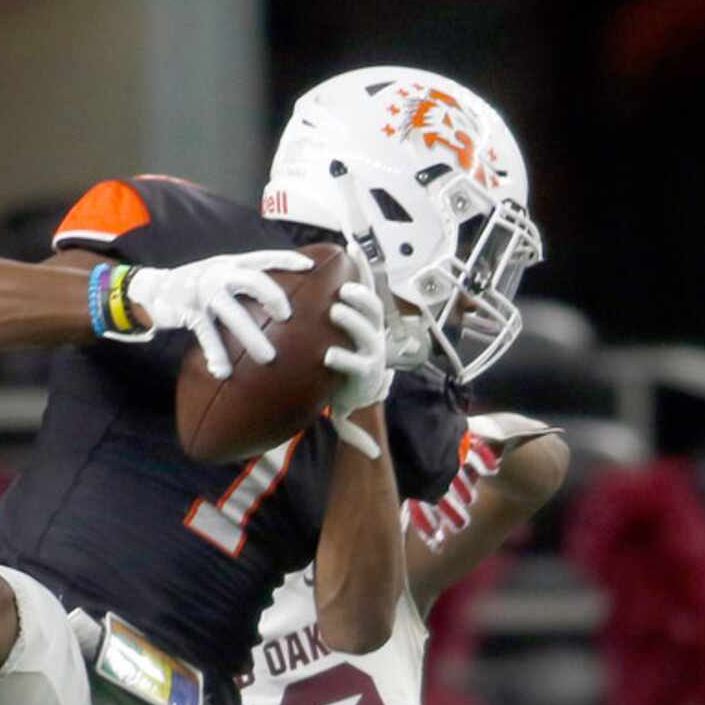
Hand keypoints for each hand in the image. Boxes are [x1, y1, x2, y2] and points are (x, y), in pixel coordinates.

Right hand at [125, 248, 312, 379]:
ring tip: (267, 358)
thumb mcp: (218, 275)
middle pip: (254, 281)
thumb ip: (242, 281)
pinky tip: (222, 372)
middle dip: (274, 298)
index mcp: (231, 263)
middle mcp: (220, 273)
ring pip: (234, 313)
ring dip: (252, 336)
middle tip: (287, 317)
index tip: (310, 266)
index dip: (287, 260)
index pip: (264, 257)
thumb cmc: (194, 287)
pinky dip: (216, 354)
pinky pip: (207, 335)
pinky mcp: (189, 310)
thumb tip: (273, 299)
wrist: (154, 289)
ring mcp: (204, 291)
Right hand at [324, 253, 392, 459]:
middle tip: (336, 311)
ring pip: (373, 307)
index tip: (328, 358)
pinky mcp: (372, 310)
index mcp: (365, 368)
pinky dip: (363, 268)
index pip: (357, 363)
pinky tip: (351, 248)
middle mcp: (374, 345)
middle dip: (354, 321)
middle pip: (368, 329)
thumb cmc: (348, 393)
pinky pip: (370, 286)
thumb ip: (353, 434)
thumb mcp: (347, 415)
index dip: (345, 359)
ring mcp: (375, 326)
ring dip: (361, 295)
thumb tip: (372, 456)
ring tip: (344, 286)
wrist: (367, 375)